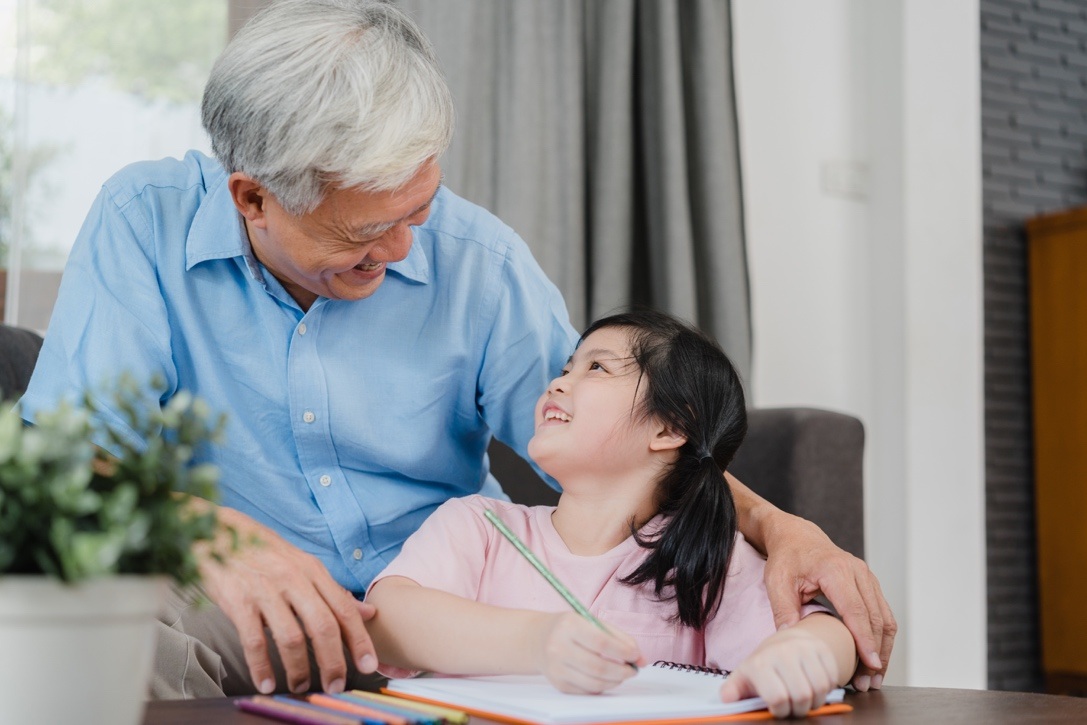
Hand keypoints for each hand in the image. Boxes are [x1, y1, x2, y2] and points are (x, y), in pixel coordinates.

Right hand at [197, 505, 378, 694]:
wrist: (217, 533)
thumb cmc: (263, 553)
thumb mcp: (303, 565)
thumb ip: (333, 592)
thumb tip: (368, 613)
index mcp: (313, 571)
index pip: (344, 609)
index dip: (359, 639)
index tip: (369, 664)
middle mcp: (294, 579)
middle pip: (323, 626)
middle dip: (333, 661)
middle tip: (335, 685)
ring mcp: (265, 590)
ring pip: (292, 638)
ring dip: (299, 669)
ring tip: (300, 687)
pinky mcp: (238, 601)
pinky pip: (254, 641)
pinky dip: (261, 667)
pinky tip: (267, 683)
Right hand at [532, 613, 642, 693]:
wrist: (538, 639)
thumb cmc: (570, 628)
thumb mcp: (591, 621)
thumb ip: (618, 637)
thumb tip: (641, 658)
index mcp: (569, 625)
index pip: (601, 642)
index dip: (623, 652)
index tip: (636, 655)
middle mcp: (559, 647)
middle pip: (598, 666)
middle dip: (622, 671)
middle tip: (633, 669)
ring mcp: (556, 668)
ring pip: (594, 683)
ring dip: (615, 681)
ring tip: (622, 674)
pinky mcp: (558, 683)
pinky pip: (587, 690)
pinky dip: (603, 686)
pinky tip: (607, 678)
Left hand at [719, 628, 839, 718]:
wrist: (785, 641)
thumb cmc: (764, 666)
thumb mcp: (744, 678)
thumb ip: (733, 691)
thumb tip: (726, 699)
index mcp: (761, 662)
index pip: (778, 698)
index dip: (781, 710)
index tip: (778, 708)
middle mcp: (783, 651)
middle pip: (802, 696)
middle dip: (799, 709)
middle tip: (794, 705)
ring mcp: (804, 648)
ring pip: (820, 689)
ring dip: (815, 701)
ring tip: (804, 698)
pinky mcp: (822, 648)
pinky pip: (832, 679)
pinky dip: (827, 690)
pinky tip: (814, 685)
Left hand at [762, 514, 895, 690]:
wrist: (797, 537)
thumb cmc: (787, 558)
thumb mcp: (777, 581)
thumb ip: (783, 609)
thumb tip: (789, 639)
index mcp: (835, 569)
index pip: (856, 609)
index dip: (864, 639)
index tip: (870, 664)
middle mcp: (857, 572)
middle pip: (875, 618)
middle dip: (875, 652)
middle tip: (868, 682)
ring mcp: (867, 577)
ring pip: (885, 618)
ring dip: (883, 649)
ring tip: (874, 677)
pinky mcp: (870, 585)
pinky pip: (883, 614)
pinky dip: (882, 638)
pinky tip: (874, 659)